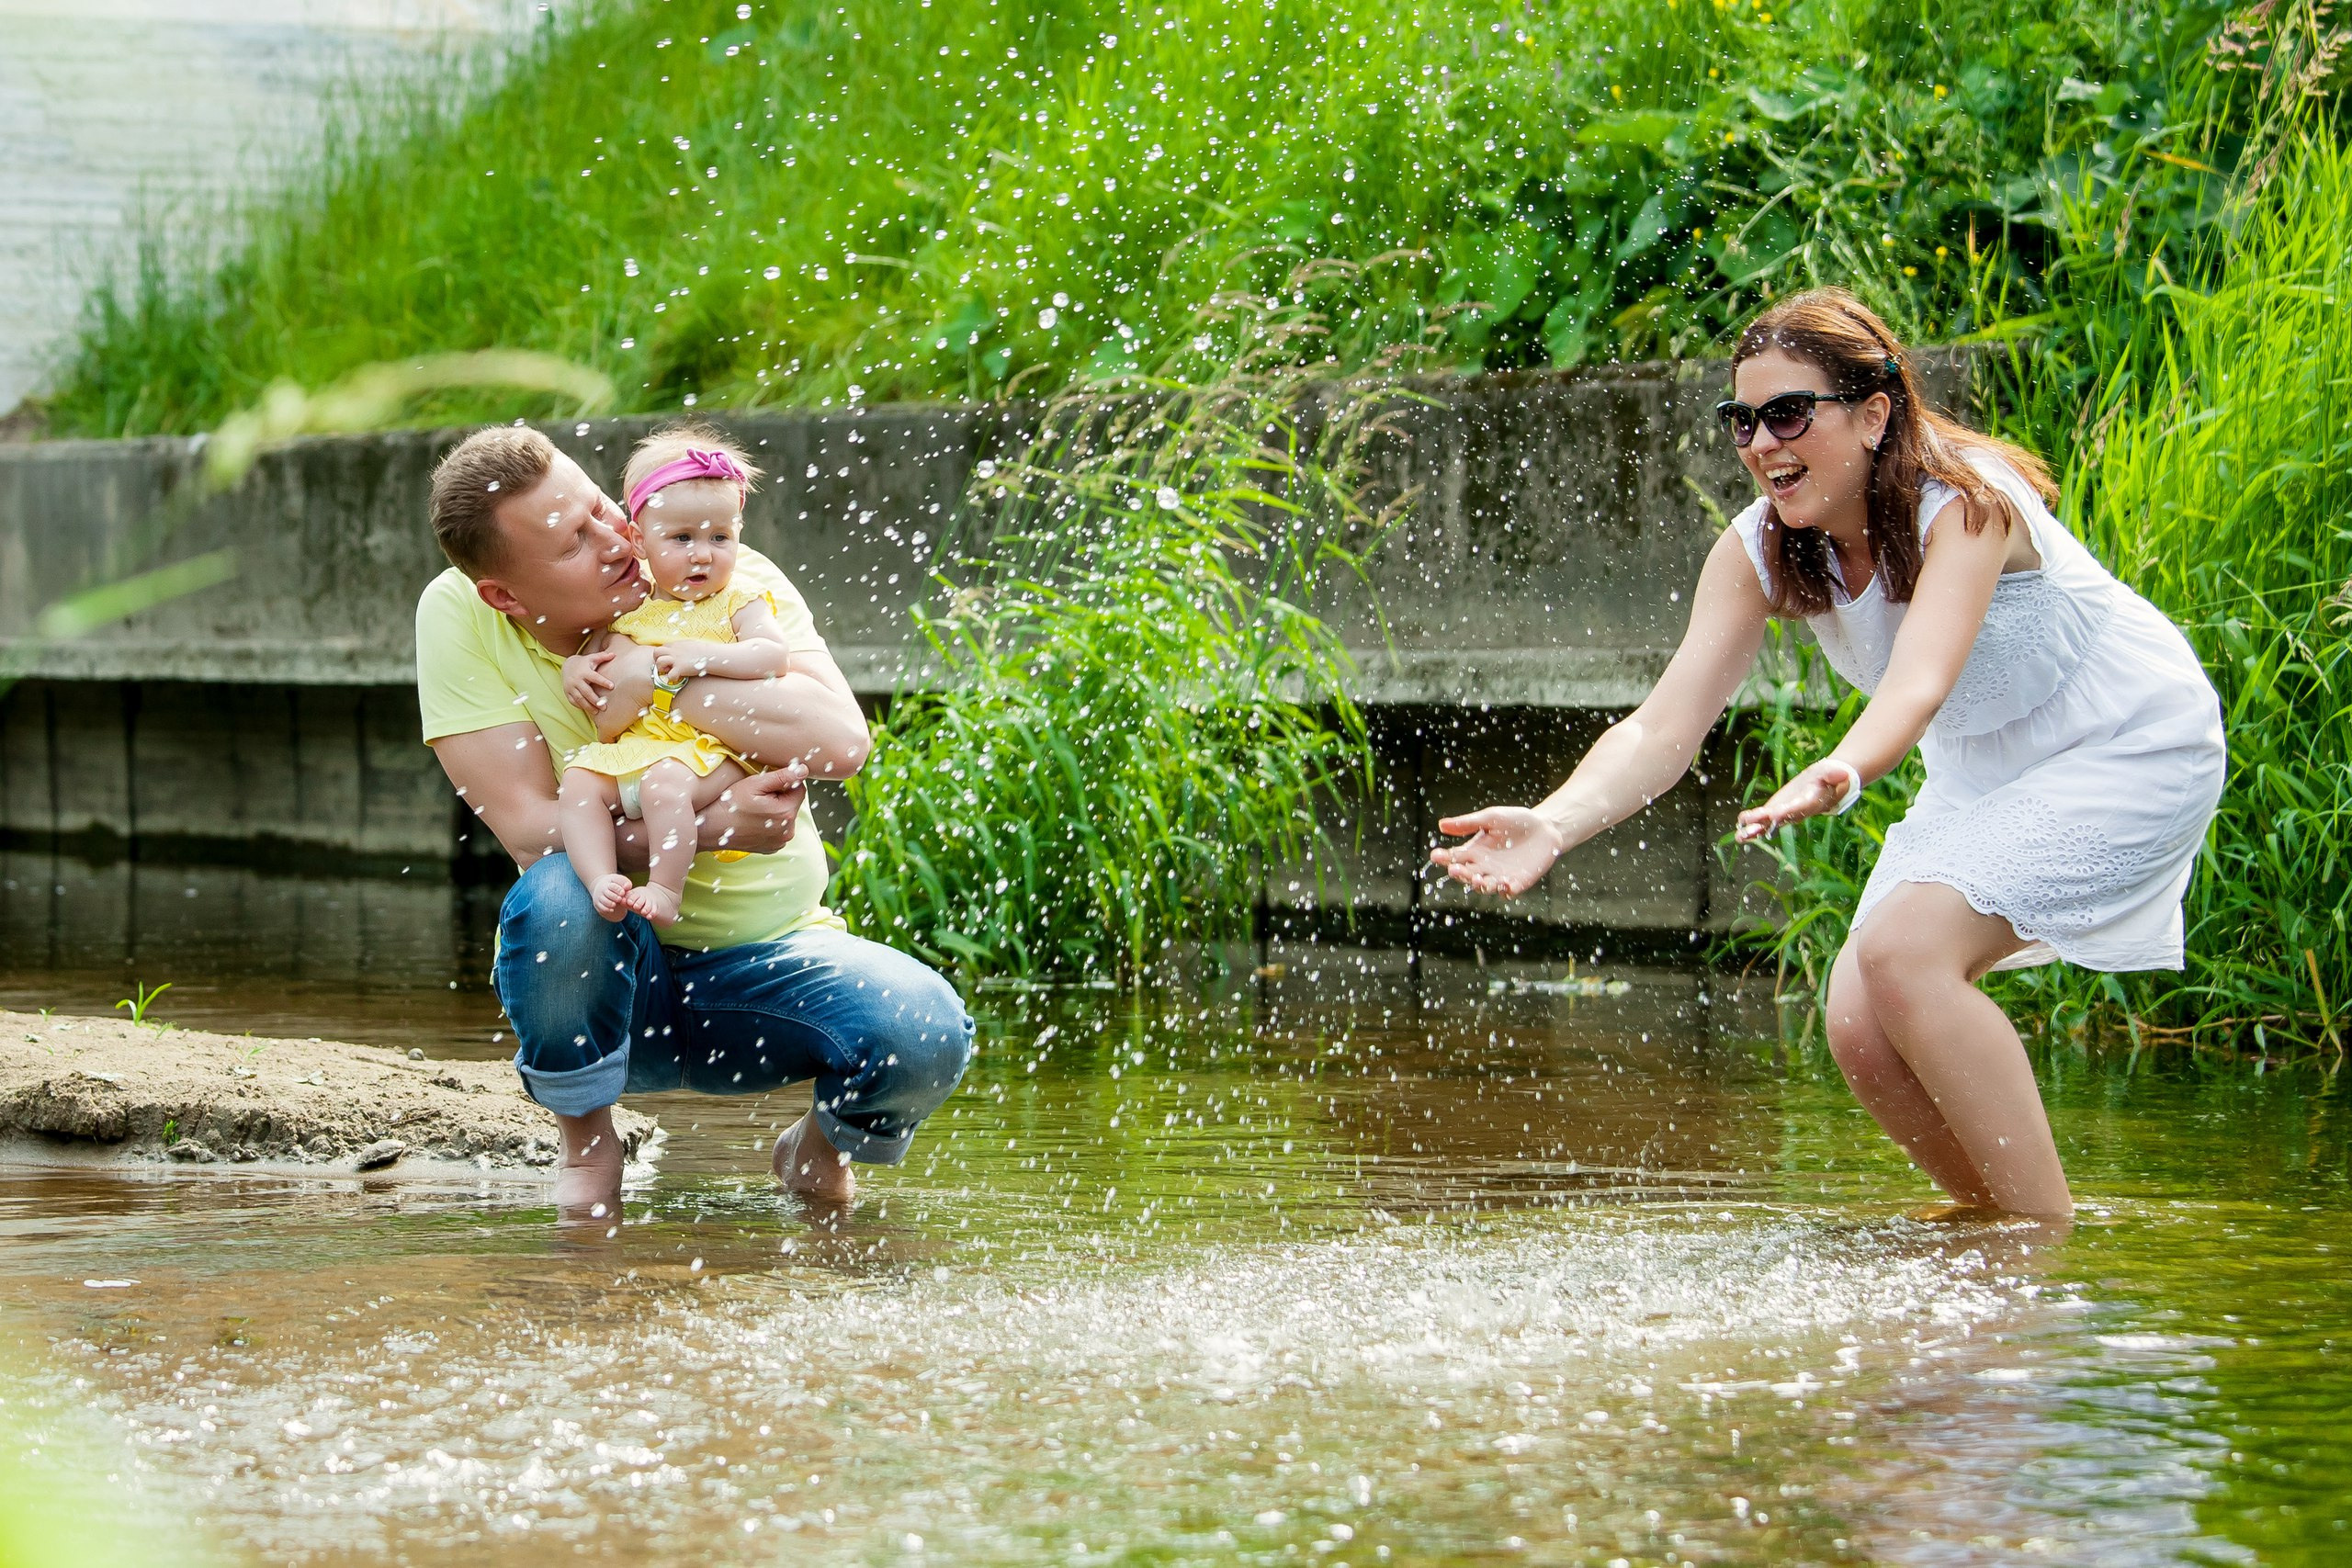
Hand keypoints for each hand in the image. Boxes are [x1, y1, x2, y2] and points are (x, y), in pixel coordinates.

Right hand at [563, 649, 618, 712]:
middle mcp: (576, 680)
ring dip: (588, 706)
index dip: (603, 682)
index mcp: (584, 672)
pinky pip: (573, 701)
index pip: (595, 677)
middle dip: (595, 700)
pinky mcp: (567, 693)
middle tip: (604, 707)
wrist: (567, 666)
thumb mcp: (592, 658)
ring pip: (579, 699)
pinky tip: (588, 710)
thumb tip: (614, 654)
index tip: (612, 686)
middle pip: (586, 692)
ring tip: (597, 712)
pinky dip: (580, 706)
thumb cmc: (584, 663)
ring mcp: (570, 687)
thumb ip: (603, 656)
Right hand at [586, 872, 633, 921]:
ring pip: (604, 901)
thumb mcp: (620, 881)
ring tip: (615, 904)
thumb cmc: (615, 885)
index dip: (618, 890)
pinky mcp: (597, 904)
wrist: (603, 889)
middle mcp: (602, 889)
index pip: (613, 886)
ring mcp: (599, 897)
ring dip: (610, 904)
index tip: (623, 893)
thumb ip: (625, 883)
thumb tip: (627, 887)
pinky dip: (607, 909)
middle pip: (608, 894)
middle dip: (615, 897)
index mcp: (608, 883)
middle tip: (620, 899)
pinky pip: (601, 908)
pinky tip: (612, 910)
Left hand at [653, 641, 725, 683]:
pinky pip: (669, 675)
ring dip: (662, 668)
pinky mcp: (681, 668)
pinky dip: (672, 679)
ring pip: (659, 662)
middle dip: (657, 660)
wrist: (711, 655)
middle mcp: (674, 651)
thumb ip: (682, 647)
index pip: (661, 648)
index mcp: (675, 645)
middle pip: (656, 652)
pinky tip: (678, 678)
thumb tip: (681, 649)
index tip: (669, 661)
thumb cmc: (703, 651)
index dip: (663, 655)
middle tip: (666, 666)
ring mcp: (676, 660)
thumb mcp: (689, 645)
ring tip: (670, 671)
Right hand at [700, 763, 807, 855]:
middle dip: (780, 796)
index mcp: (786, 814)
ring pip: (785, 816)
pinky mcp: (772, 847)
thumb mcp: (754, 784)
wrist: (709, 828)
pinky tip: (753, 819)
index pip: (799, 789)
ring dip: (775, 809)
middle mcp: (788, 831)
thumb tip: (803, 770)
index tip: (766, 784)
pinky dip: (770, 822)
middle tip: (757, 796)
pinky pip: (778, 829)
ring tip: (753, 808)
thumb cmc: (729, 804)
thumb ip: (782, 776)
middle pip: (792, 803)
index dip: (784, 782)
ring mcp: (780, 842)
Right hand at [1428, 807, 1567, 897]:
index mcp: (1474, 851)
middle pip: (1466, 874)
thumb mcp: (1491, 818)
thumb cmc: (1516, 821)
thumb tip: (1441, 825)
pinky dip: (1505, 890)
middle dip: (1459, 873)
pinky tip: (1504, 884)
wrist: (1545, 828)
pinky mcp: (1517, 883)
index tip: (1435, 855)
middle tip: (1454, 869)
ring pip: (1484, 886)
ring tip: (1477, 879)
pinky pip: (1508, 891)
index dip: (1444, 858)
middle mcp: (1483, 867)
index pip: (1454, 857)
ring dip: (1479, 885)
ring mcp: (1500, 877)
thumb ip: (1468, 823)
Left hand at [1734, 760, 1857, 842]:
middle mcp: (1795, 813)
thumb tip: (1843, 773)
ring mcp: (1784, 815)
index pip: (1797, 808)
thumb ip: (1833, 774)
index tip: (1774, 814)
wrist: (1825, 786)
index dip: (1786, 811)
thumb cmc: (1828, 779)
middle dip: (1764, 822)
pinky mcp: (1775, 813)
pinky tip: (1739, 833)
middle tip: (1750, 825)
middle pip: (1779, 819)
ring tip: (1741, 836)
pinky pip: (1764, 823)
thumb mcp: (1831, 773)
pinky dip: (1752, 828)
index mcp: (1808, 803)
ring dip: (1755, 830)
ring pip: (1769, 824)